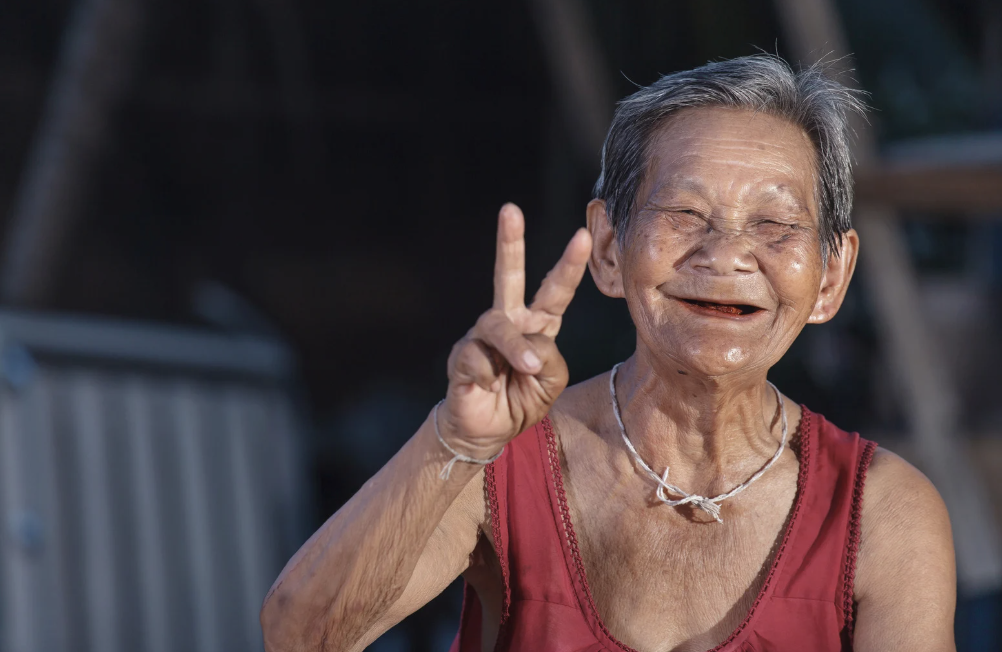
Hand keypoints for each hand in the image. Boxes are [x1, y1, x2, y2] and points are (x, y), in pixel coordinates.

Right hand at [441, 203, 592, 456]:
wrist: (486, 432)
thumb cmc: (521, 400)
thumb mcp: (551, 382)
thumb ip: (550, 358)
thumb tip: (528, 344)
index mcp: (537, 326)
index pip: (555, 290)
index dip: (569, 264)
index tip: (582, 236)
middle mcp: (508, 322)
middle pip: (508, 276)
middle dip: (509, 242)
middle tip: (510, 209)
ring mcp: (482, 336)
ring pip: (499, 326)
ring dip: (516, 349)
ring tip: (527, 369)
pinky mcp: (461, 355)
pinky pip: (478, 357)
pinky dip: (490, 376)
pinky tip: (489, 387)